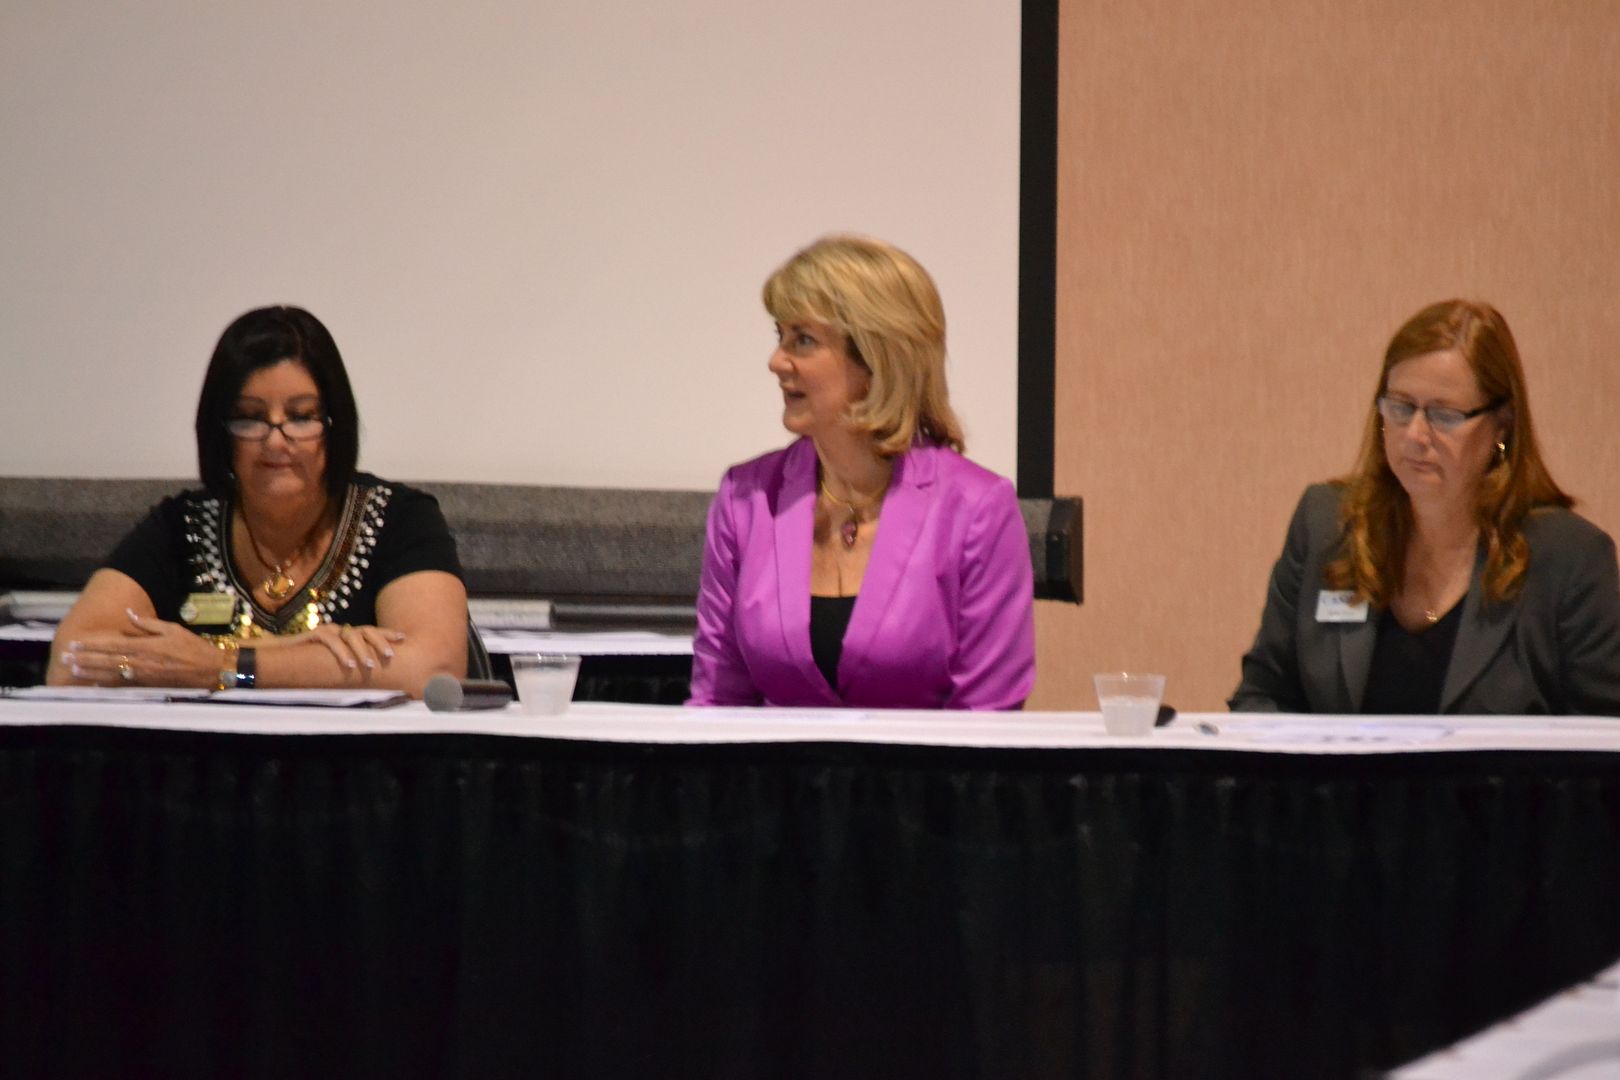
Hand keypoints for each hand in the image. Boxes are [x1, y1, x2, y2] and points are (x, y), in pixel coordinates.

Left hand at [60, 608, 218, 687]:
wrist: (210, 669)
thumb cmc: (193, 647)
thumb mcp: (173, 629)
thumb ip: (148, 623)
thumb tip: (130, 613)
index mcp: (146, 646)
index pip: (112, 644)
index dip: (92, 644)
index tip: (75, 643)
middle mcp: (141, 661)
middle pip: (106, 660)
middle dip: (84, 658)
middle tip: (65, 657)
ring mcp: (142, 675)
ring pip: (110, 673)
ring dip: (90, 671)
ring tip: (73, 669)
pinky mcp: (147, 685)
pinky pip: (122, 684)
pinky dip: (107, 684)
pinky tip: (94, 683)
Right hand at [260, 621, 406, 678]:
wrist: (277, 655)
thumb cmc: (309, 662)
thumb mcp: (334, 664)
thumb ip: (350, 664)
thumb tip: (372, 677)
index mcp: (347, 636)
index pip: (371, 632)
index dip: (387, 634)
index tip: (404, 638)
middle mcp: (340, 630)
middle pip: (365, 631)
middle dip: (380, 641)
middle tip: (390, 656)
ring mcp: (327, 630)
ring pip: (350, 635)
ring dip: (362, 650)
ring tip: (370, 664)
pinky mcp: (314, 635)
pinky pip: (331, 640)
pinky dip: (341, 652)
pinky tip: (349, 664)